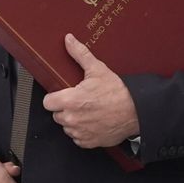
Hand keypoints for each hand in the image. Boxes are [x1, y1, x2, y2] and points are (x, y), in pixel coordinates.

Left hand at [43, 33, 139, 147]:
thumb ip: (79, 54)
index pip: (47, 102)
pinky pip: (77, 138)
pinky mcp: (88, 142)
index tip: (62, 95)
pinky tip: (92, 122)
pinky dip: (83, 132)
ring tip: (88, 111)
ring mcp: (79, 132)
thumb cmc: (118, 92)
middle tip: (80, 102)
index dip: (54, 97)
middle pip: (56, 115)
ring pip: (67, 127)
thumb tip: (69, 40)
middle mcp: (71, 118)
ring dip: (74, 120)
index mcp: (70, 100)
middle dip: (65, 108)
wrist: (136, 112)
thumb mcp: (98, 69)